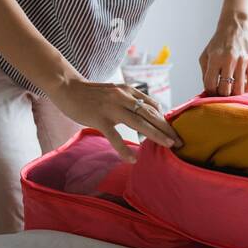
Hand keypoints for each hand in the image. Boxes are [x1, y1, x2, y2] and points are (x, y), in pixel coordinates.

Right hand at [49, 78, 182, 162]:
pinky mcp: (99, 118)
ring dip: (156, 135)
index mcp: (128, 91)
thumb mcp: (116, 91)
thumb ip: (132, 100)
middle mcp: (123, 97)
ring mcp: (111, 108)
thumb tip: (151, 111)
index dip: (165, 120)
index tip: (175, 132)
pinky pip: (115, 136)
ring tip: (168, 146)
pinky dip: (124, 149)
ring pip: (139, 123)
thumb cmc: (93, 94)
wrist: (68, 88)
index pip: (152, 107)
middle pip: (150, 115)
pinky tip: (132, 159)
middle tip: (180, 142)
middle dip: (167, 129)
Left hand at [199, 16, 247, 95]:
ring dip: (234, 94)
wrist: (234, 29)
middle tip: (222, 91)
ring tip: (232, 89)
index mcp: (215, 58)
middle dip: (222, 95)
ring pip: (239, 90)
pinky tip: (241, 86)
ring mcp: (243, 61)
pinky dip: (246, 90)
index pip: (210, 84)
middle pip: (225, 90)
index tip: (212, 89)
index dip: (210, 91)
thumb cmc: (217, 45)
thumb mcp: (205, 56)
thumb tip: (209, 93)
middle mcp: (229, 60)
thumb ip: (205, 74)